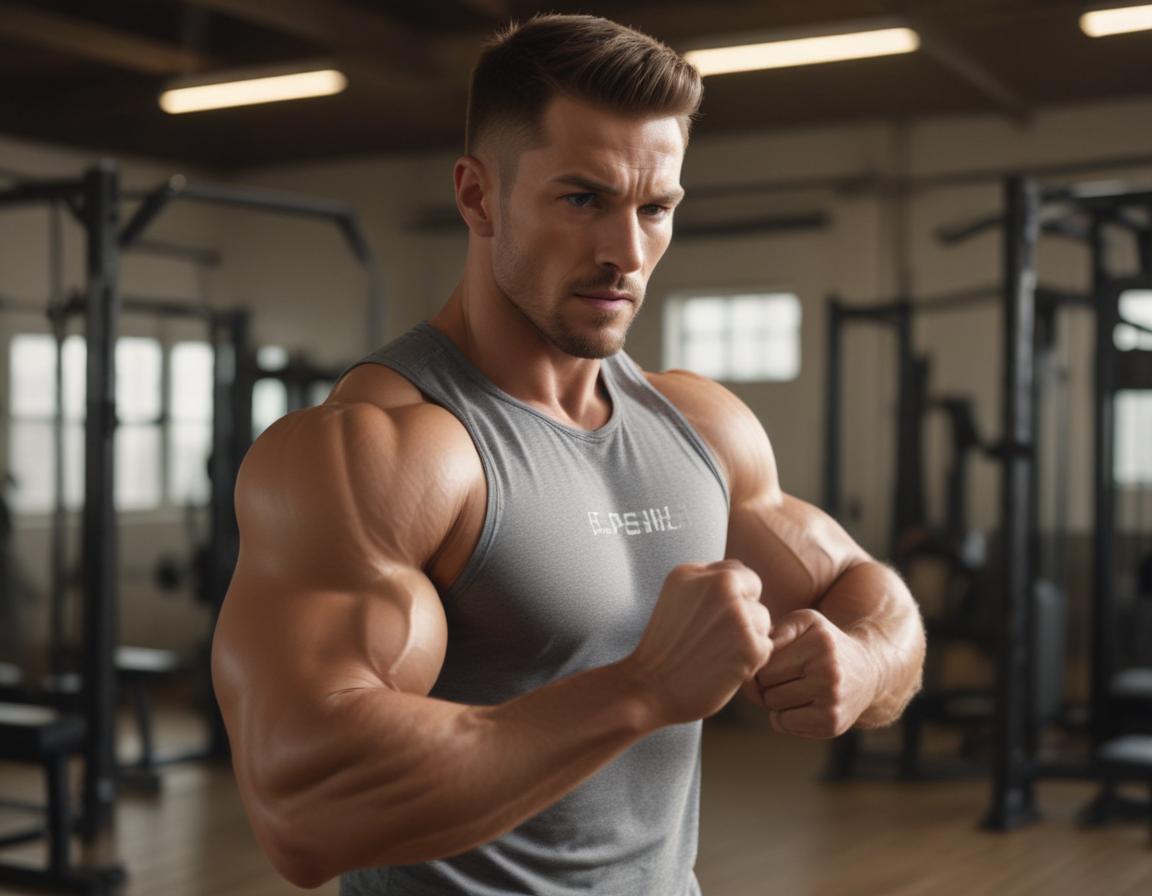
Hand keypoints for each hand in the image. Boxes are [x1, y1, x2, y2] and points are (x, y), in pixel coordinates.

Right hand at [628, 560, 773, 726]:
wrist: (648, 690)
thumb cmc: (663, 651)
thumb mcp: (674, 600)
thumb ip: (705, 586)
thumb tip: (745, 588)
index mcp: (692, 571)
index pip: (735, 571)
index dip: (730, 596)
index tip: (711, 620)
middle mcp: (717, 585)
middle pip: (753, 591)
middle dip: (742, 613)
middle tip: (714, 639)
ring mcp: (736, 614)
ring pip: (762, 619)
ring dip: (748, 638)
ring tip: (716, 654)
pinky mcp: (750, 645)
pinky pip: (766, 646)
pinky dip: (751, 661)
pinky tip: (724, 668)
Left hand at [740, 609, 878, 738]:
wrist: (867, 672)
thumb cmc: (825, 644)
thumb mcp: (805, 623)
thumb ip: (776, 631)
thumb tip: (755, 662)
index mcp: (819, 643)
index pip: (765, 666)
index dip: (764, 666)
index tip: (777, 662)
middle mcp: (828, 672)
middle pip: (767, 689)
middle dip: (768, 685)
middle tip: (785, 678)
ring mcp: (832, 701)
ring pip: (774, 708)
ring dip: (776, 702)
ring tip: (795, 689)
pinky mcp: (832, 724)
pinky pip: (785, 725)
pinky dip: (785, 717)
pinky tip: (802, 705)